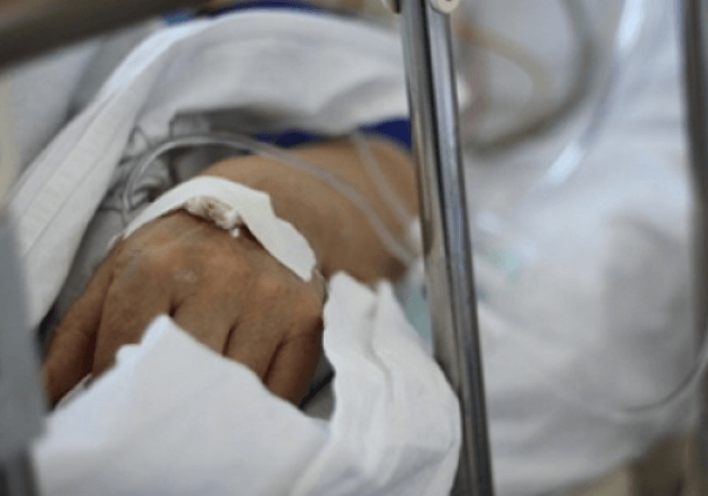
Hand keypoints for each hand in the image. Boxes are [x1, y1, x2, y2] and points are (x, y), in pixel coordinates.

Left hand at [43, 210, 324, 404]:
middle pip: (182, 376)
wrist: (267, 207)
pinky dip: (257, 402)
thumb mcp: (122, 269)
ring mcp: (270, 300)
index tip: (123, 388)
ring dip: (215, 402)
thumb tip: (52, 397)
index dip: (116, 381)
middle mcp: (219, 279)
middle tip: (166, 399)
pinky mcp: (307, 317)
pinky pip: (280, 391)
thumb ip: (79, 333)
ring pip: (233, 390)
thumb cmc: (184, 246)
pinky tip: (244, 387)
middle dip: (167, 397)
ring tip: (207, 390)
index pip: (123, 352)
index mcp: (159, 264)